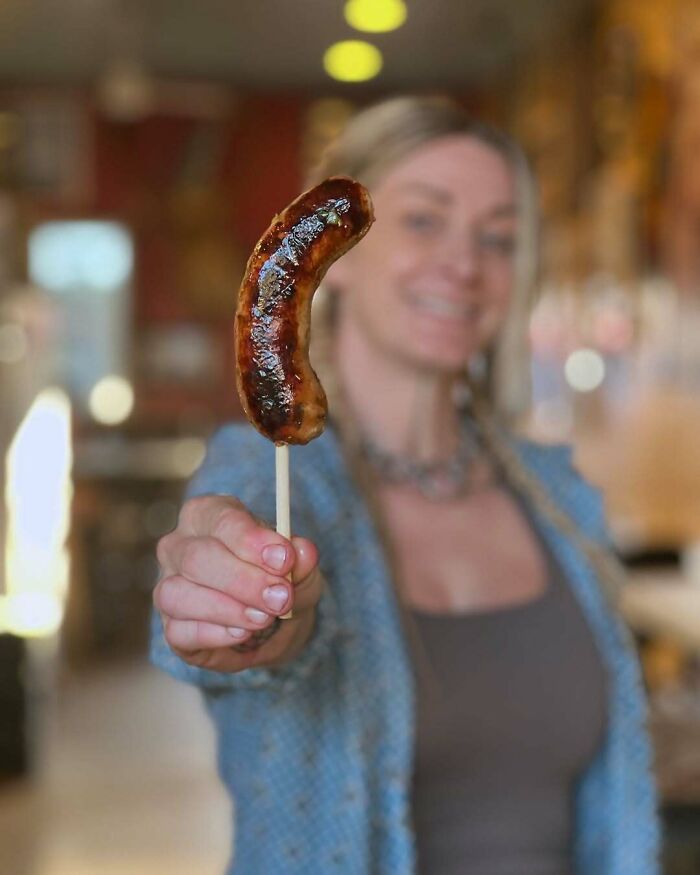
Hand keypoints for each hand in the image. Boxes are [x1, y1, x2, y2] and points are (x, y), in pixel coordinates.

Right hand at [154, 495, 321, 672]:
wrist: (272, 623)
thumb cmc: (276, 578)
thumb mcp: (298, 567)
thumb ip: (301, 559)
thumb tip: (302, 552)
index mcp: (209, 514)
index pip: (223, 520)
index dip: (252, 541)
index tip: (284, 559)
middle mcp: (179, 546)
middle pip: (198, 557)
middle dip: (244, 580)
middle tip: (281, 598)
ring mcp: (167, 586)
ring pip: (178, 594)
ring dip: (228, 609)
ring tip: (264, 619)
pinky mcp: (170, 627)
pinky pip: (179, 631)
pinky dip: (214, 634)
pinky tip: (242, 634)